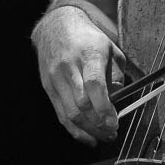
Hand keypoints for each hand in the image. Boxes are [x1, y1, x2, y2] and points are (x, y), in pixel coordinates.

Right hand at [33, 7, 125, 146]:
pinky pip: (61, 115)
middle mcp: (70, 66)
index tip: (114, 122)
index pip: (94, 85)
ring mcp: (56, 78)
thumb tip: (117, 102)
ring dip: (88, 130)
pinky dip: (74, 130)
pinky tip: (87, 137)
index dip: (104, 108)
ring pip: (70, 113)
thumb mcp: (111, 48)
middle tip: (112, 133)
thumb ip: (116, 75)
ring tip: (103, 137)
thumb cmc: (88, 39)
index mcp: (89, 53)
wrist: (57, 27)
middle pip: (82, 104)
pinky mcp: (48, 88)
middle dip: (98, 124)